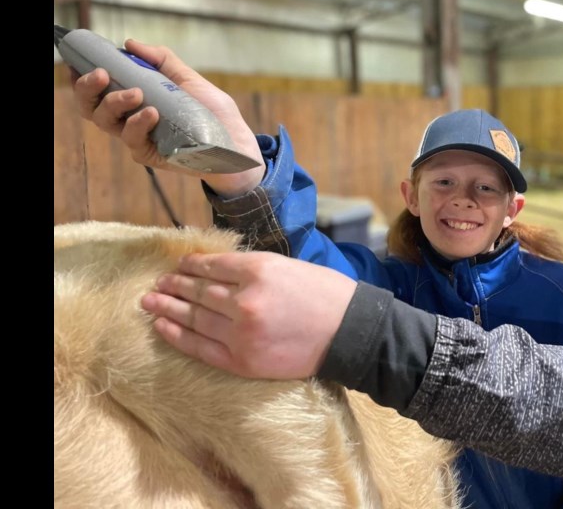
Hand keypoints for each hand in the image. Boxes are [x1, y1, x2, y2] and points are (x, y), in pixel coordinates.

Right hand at [71, 39, 264, 196]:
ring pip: (106, 122)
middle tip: (101, 74)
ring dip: (115, 103)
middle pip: (91, 107)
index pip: (99, 89)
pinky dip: (138, 124)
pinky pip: (132, 139)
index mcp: (135, 99)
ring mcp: (138, 137)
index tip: (83, 61)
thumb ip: (163, 61)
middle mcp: (130, 118)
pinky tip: (151, 113)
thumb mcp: (189, 80)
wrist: (236, 142)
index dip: (84, 76)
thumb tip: (131, 43)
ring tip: (137, 93)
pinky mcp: (149, 154)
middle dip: (88, 88)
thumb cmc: (213, 112)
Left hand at [141, 251, 357, 379]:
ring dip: (168, 308)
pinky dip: (177, 336)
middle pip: (198, 291)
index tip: (180, 265)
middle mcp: (245, 301)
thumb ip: (254, 269)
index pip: (212, 265)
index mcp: (260, 271)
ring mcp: (241, 333)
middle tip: (157, 283)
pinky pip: (200, 347)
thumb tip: (219, 271)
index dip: (191, 264)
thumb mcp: (290, 267)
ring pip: (193, 318)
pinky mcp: (242, 361)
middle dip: (174, 285)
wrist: (350, 334)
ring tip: (150, 302)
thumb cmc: (326, 295)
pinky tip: (162, 326)